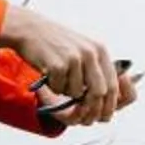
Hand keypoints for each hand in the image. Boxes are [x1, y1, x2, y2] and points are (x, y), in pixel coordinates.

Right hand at [1, 4, 130, 124]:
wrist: (30, 29)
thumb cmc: (56, 43)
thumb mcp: (83, 50)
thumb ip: (98, 70)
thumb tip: (110, 97)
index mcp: (100, 50)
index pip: (114, 85)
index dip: (110, 105)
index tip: (103, 116)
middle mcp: (90, 53)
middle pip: (99, 92)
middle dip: (91, 107)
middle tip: (82, 114)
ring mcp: (74, 58)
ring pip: (77, 93)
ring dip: (67, 92)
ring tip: (59, 78)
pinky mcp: (58, 64)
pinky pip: (60, 89)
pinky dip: (54, 87)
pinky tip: (49, 73)